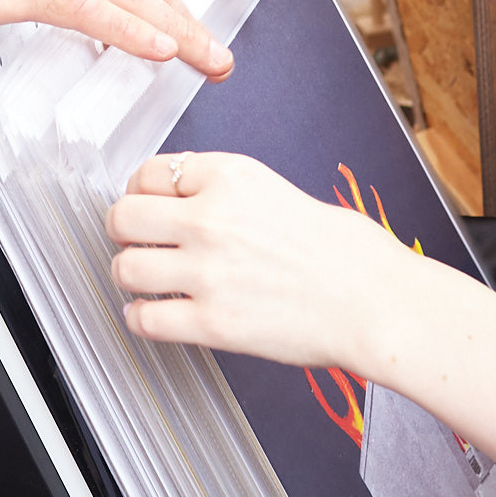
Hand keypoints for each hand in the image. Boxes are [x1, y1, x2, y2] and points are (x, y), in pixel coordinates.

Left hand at [107, 151, 403, 359]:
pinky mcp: (212, 323)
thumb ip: (222, 192)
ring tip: (142, 281)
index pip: (147, 173)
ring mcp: (208, 272)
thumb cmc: (341, 252)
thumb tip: (178, 202)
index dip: (139, 192)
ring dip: (127, 275)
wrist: (373, 301)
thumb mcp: (276, 190)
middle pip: (122, 217)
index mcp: (229, 176)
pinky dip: (139, 318)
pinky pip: (144, 319)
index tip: (143, 205)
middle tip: (134, 242)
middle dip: (123, 231)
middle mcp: (211, 218)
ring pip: (125, 268)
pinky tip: (153, 314)